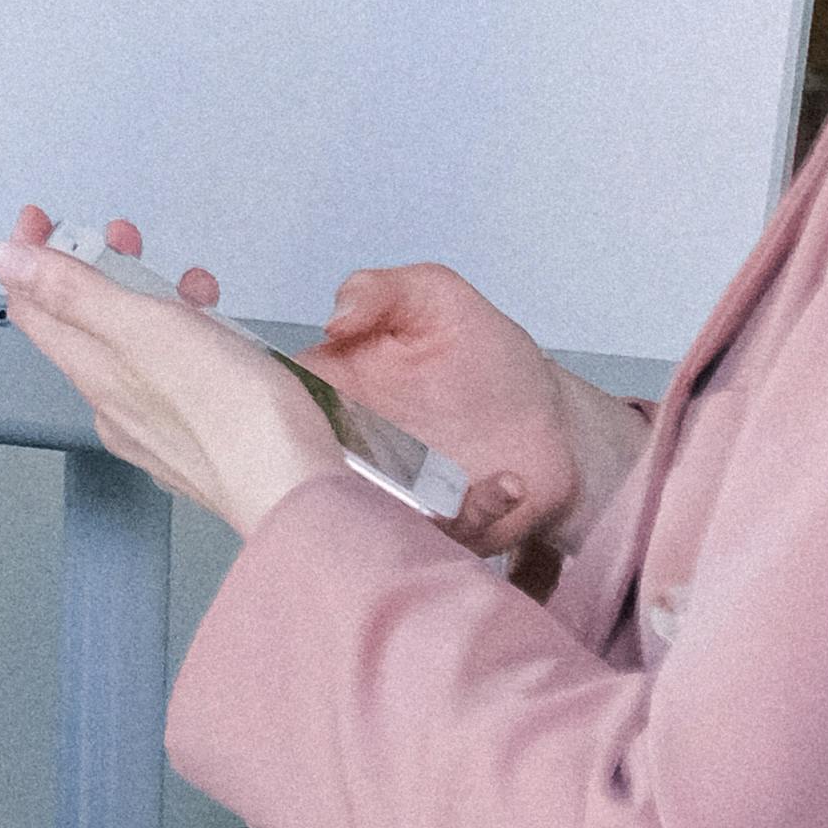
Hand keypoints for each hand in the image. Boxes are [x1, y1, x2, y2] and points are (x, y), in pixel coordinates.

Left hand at [0, 208, 334, 541]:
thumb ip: (71, 290)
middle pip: (84, 323)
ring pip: (135, 348)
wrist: (294, 487)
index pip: (34, 307)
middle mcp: (112, 403)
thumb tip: (0, 258)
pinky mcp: (195, 437)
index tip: (38, 219)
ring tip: (195, 288)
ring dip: (154, 302)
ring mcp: (153, 424)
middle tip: (122, 238)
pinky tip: (220, 339)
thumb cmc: (229, 412)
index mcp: (92, 371)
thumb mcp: (142, 327)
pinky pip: (173, 376)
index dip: (29, 257)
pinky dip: (187, 342)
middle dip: (99, 269)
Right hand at [310, 261, 619, 560]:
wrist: (548, 414)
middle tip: (383, 459)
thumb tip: (334, 320)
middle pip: (311, 477)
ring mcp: (394, 497)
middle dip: (333, 478)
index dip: (279, 416)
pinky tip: (507, 480)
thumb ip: (380, 292)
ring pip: (370, 521)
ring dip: (407, 507)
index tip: (318, 413)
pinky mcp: (440, 530)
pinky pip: (442, 535)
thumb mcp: (434, 297)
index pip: (280, 408)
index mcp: (334, 394)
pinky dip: (476, 513)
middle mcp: (353, 452)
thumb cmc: (484, 353)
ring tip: (458, 479)